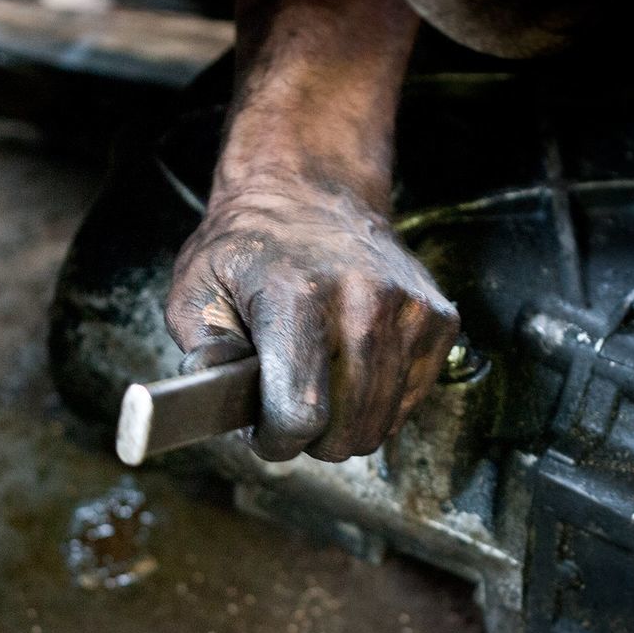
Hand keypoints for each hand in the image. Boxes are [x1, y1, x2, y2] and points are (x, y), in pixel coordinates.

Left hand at [165, 177, 459, 461]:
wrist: (309, 192)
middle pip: (346, 429)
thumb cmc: (247, 248)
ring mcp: (408, 309)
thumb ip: (205, 352)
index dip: (274, 440)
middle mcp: (362, 300)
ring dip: (344, 425)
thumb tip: (218, 397)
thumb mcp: (195, 290)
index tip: (261, 433)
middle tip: (285, 410)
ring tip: (315, 389)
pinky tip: (348, 373)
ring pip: (381, 423)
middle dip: (309, 439)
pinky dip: (378, 405)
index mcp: (296, 296)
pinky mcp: (438, 318)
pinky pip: (410, 401)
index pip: (299, 412)